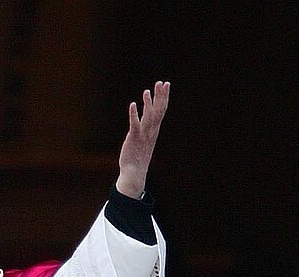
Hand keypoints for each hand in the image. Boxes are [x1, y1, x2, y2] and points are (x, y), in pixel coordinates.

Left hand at [116, 81, 170, 198]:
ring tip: (147, 90)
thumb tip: (147, 117)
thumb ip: (146, 127)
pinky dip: (134, 114)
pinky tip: (133, 105)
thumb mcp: (145, 139)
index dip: (164, 96)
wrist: (134, 172)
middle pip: (158, 110)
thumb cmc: (138, 156)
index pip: (162, 109)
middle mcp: (151, 130)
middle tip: (162, 82)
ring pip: (148, 116)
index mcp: (154, 129)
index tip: (166, 84)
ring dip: (148, 103)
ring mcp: (143, 134)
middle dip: (160, 96)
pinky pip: (134, 124)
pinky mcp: (133, 138)